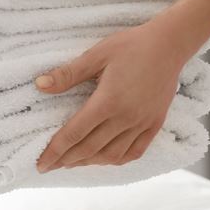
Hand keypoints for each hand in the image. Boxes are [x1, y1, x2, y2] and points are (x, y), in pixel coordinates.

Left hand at [33, 21, 186, 172]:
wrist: (169, 44)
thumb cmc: (131, 45)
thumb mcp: (97, 54)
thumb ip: (68, 73)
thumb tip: (39, 85)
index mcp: (108, 101)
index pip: (75, 133)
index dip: (55, 150)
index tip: (41, 163)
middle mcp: (125, 117)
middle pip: (90, 148)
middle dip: (67, 160)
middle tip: (50, 165)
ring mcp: (142, 123)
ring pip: (112, 154)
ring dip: (90, 162)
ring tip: (73, 162)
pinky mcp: (155, 124)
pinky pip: (135, 152)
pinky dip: (117, 159)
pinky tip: (105, 158)